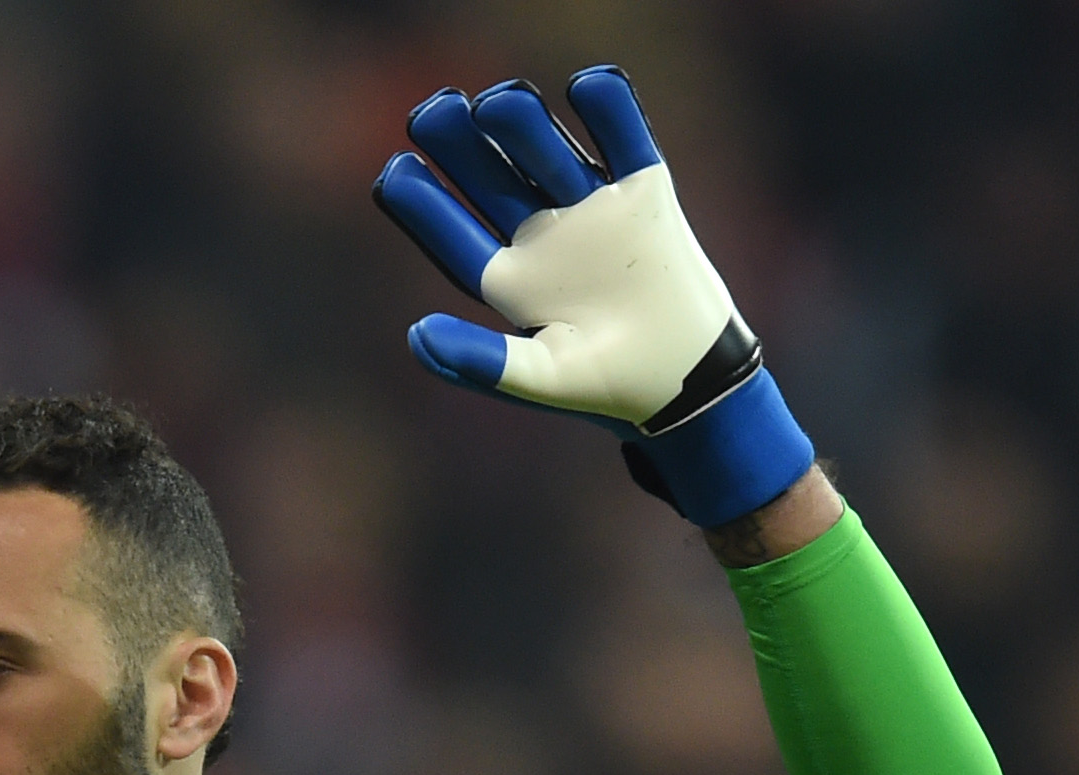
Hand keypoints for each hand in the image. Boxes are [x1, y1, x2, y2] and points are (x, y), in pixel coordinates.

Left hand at [373, 66, 817, 531]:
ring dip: (522, 124)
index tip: (393, 173)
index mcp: (507, 278)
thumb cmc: (602, 386)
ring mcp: (591, 209)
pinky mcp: (645, 191)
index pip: (452, 233)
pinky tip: (586, 85)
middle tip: (430, 114)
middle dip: (461, 147)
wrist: (685, 378)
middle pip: (492, 179)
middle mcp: (541, 234)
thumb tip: (415, 333)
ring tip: (496, 102)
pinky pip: (625, 138)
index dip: (422, 204)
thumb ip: (478, 360)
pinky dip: (611, 109)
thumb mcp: (537, 378)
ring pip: (548, 153)